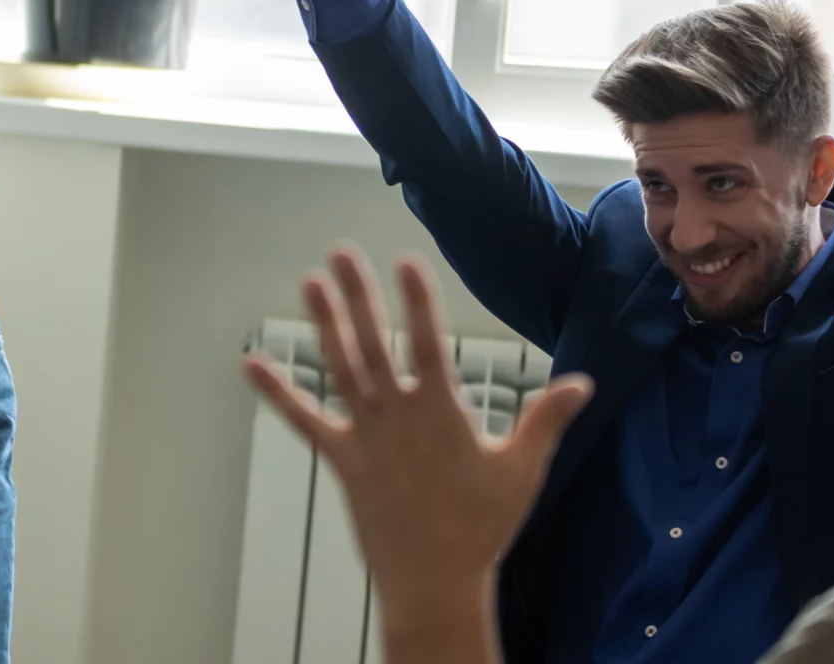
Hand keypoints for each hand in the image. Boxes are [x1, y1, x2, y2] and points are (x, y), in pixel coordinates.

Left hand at [244, 248, 590, 655]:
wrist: (434, 581)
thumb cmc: (482, 526)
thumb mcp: (522, 470)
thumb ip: (547, 420)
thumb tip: (582, 382)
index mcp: (441, 414)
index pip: (429, 345)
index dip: (418, 302)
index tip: (406, 260)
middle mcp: (397, 417)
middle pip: (374, 345)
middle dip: (358, 296)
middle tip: (340, 252)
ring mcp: (365, 436)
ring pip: (340, 369)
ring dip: (324, 325)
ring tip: (309, 282)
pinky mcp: (341, 459)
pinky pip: (303, 420)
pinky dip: (276, 392)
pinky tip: (250, 364)